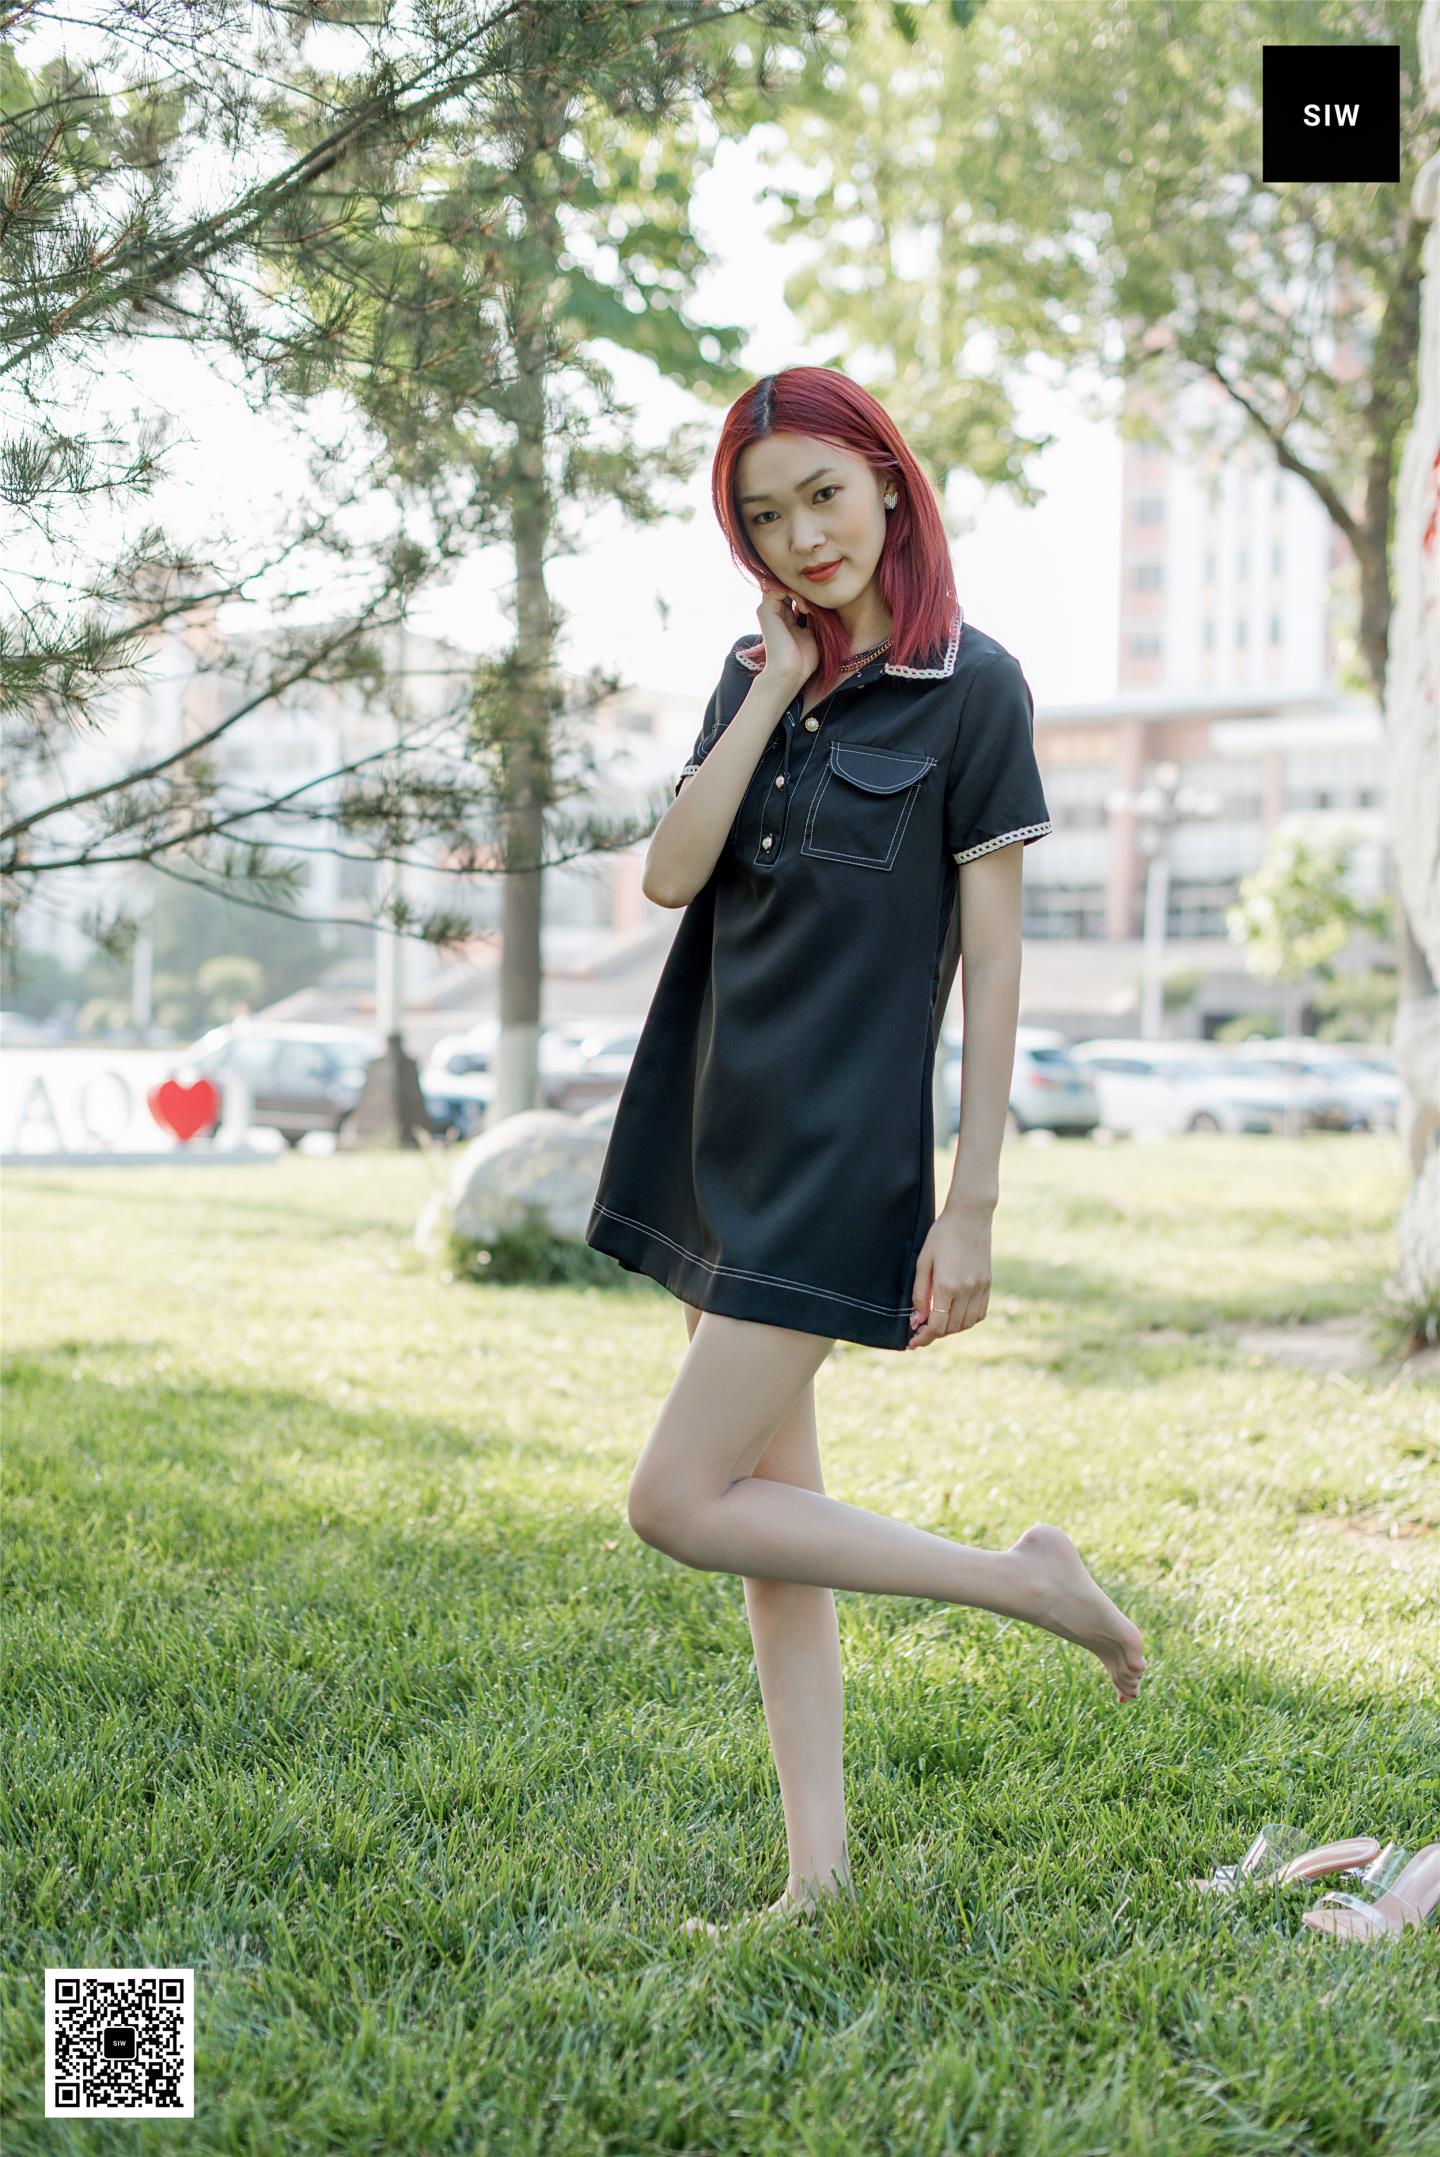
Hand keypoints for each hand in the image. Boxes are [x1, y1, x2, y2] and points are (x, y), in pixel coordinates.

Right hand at [756, 587, 817, 687]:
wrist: (791, 672)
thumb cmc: (803, 659)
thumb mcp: (812, 631)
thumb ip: (813, 614)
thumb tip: (820, 598)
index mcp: (784, 617)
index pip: (796, 594)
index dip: (809, 595)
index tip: (823, 606)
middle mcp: (774, 611)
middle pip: (790, 588)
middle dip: (806, 592)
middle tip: (818, 604)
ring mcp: (768, 610)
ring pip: (785, 586)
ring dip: (801, 592)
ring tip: (811, 608)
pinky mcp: (765, 610)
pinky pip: (779, 588)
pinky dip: (795, 593)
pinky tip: (805, 607)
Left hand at [906, 1208, 991, 1347]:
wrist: (970, 1216)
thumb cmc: (942, 1236)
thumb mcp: (923, 1262)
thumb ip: (920, 1294)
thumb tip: (917, 1320)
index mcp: (947, 1286)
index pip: (937, 1325)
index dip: (923, 1338)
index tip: (912, 1343)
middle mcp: (966, 1290)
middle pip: (951, 1328)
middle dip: (934, 1334)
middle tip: (920, 1332)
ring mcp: (980, 1288)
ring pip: (966, 1324)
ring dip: (951, 1329)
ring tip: (937, 1322)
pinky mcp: (988, 1284)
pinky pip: (979, 1314)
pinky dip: (966, 1320)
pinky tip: (955, 1314)